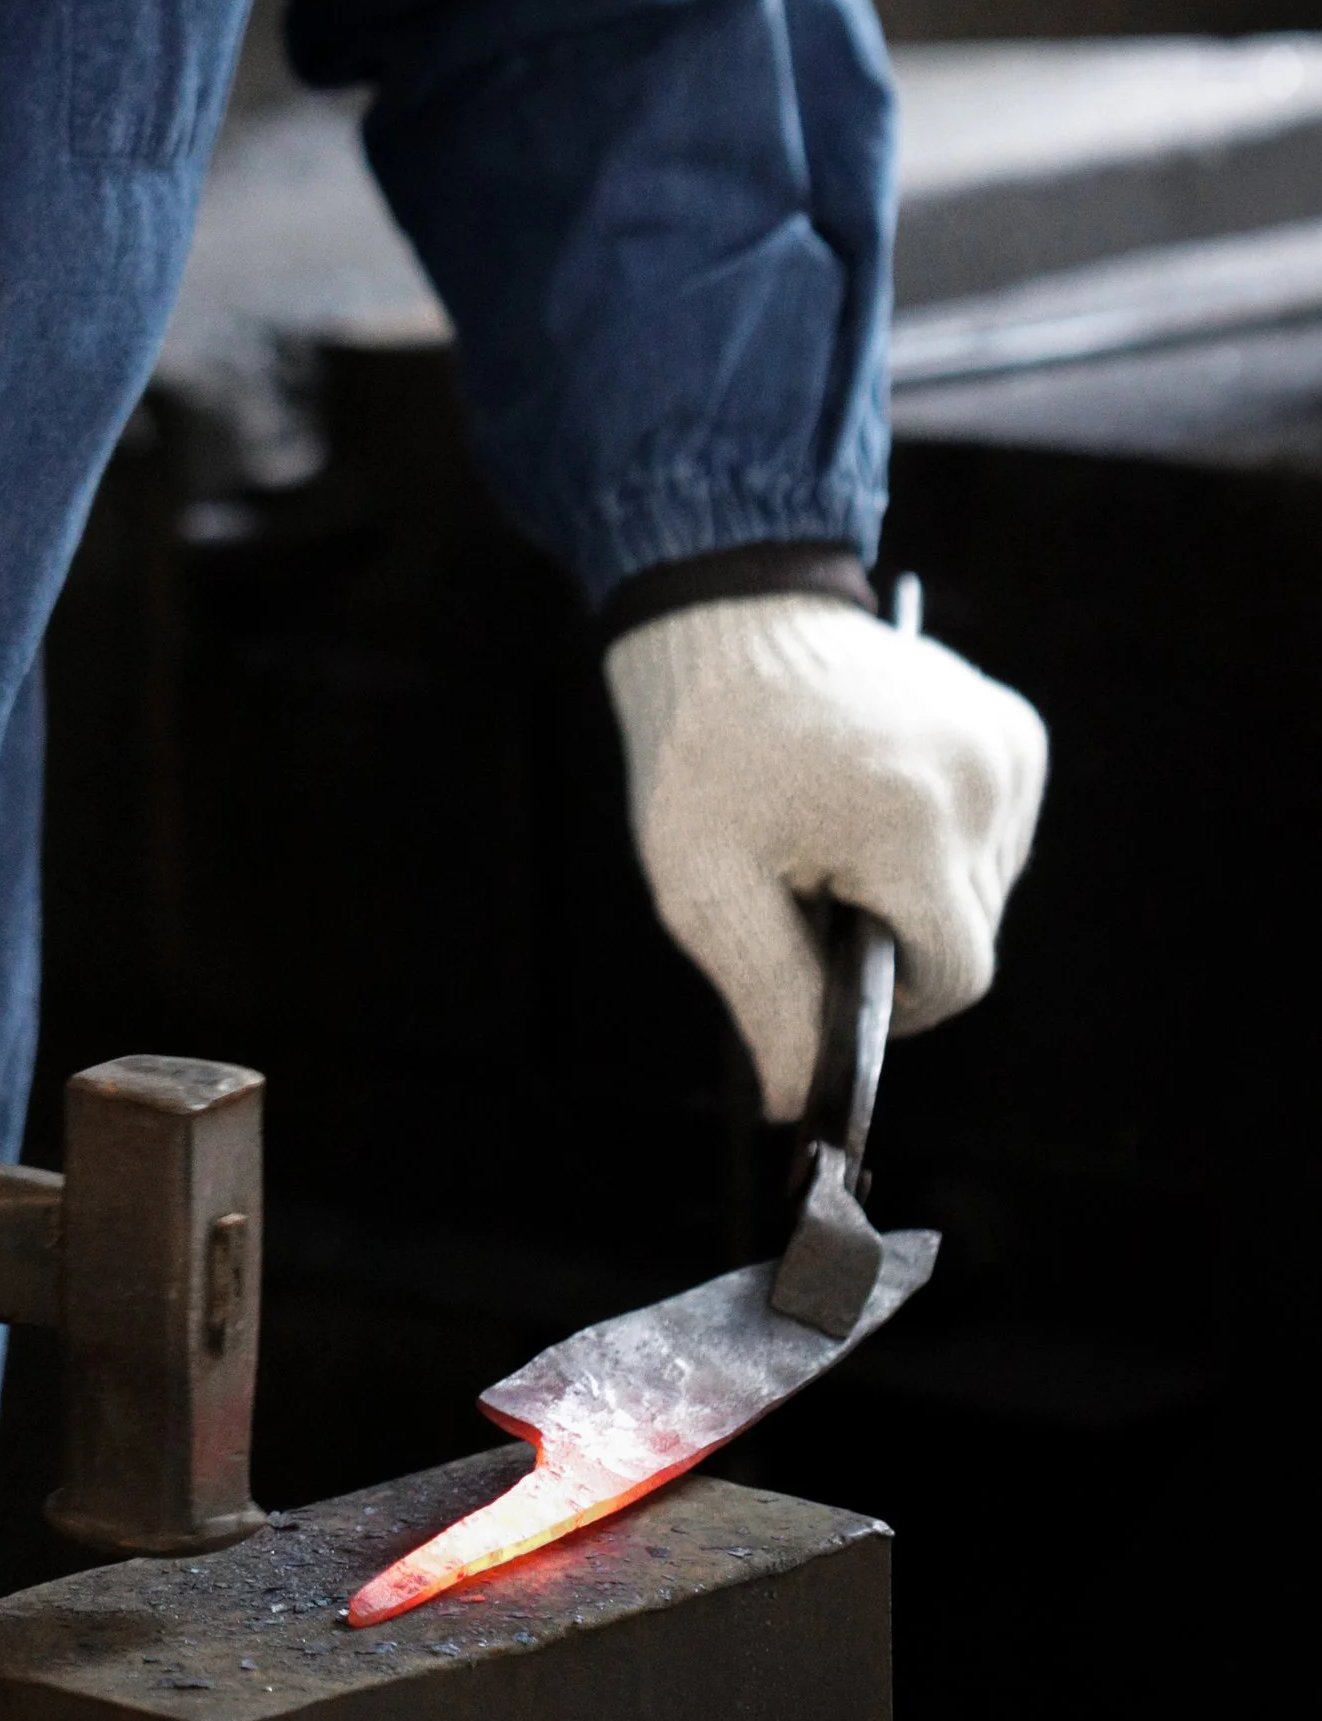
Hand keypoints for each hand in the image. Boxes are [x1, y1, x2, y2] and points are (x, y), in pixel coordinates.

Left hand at [605, 594, 1047, 1119]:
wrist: (726, 620)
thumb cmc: (704, 754)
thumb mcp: (703, 883)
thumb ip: (765, 996)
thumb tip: (801, 1101)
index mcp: (914, 820)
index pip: (955, 979)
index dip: (892, 1001)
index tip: (827, 965)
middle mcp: (984, 778)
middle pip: (972, 936)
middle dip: (896, 936)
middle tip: (811, 884)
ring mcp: (1009, 747)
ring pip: (986, 889)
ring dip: (919, 886)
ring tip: (835, 828)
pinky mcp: (1016, 729)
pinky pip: (995, 833)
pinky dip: (941, 839)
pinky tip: (876, 798)